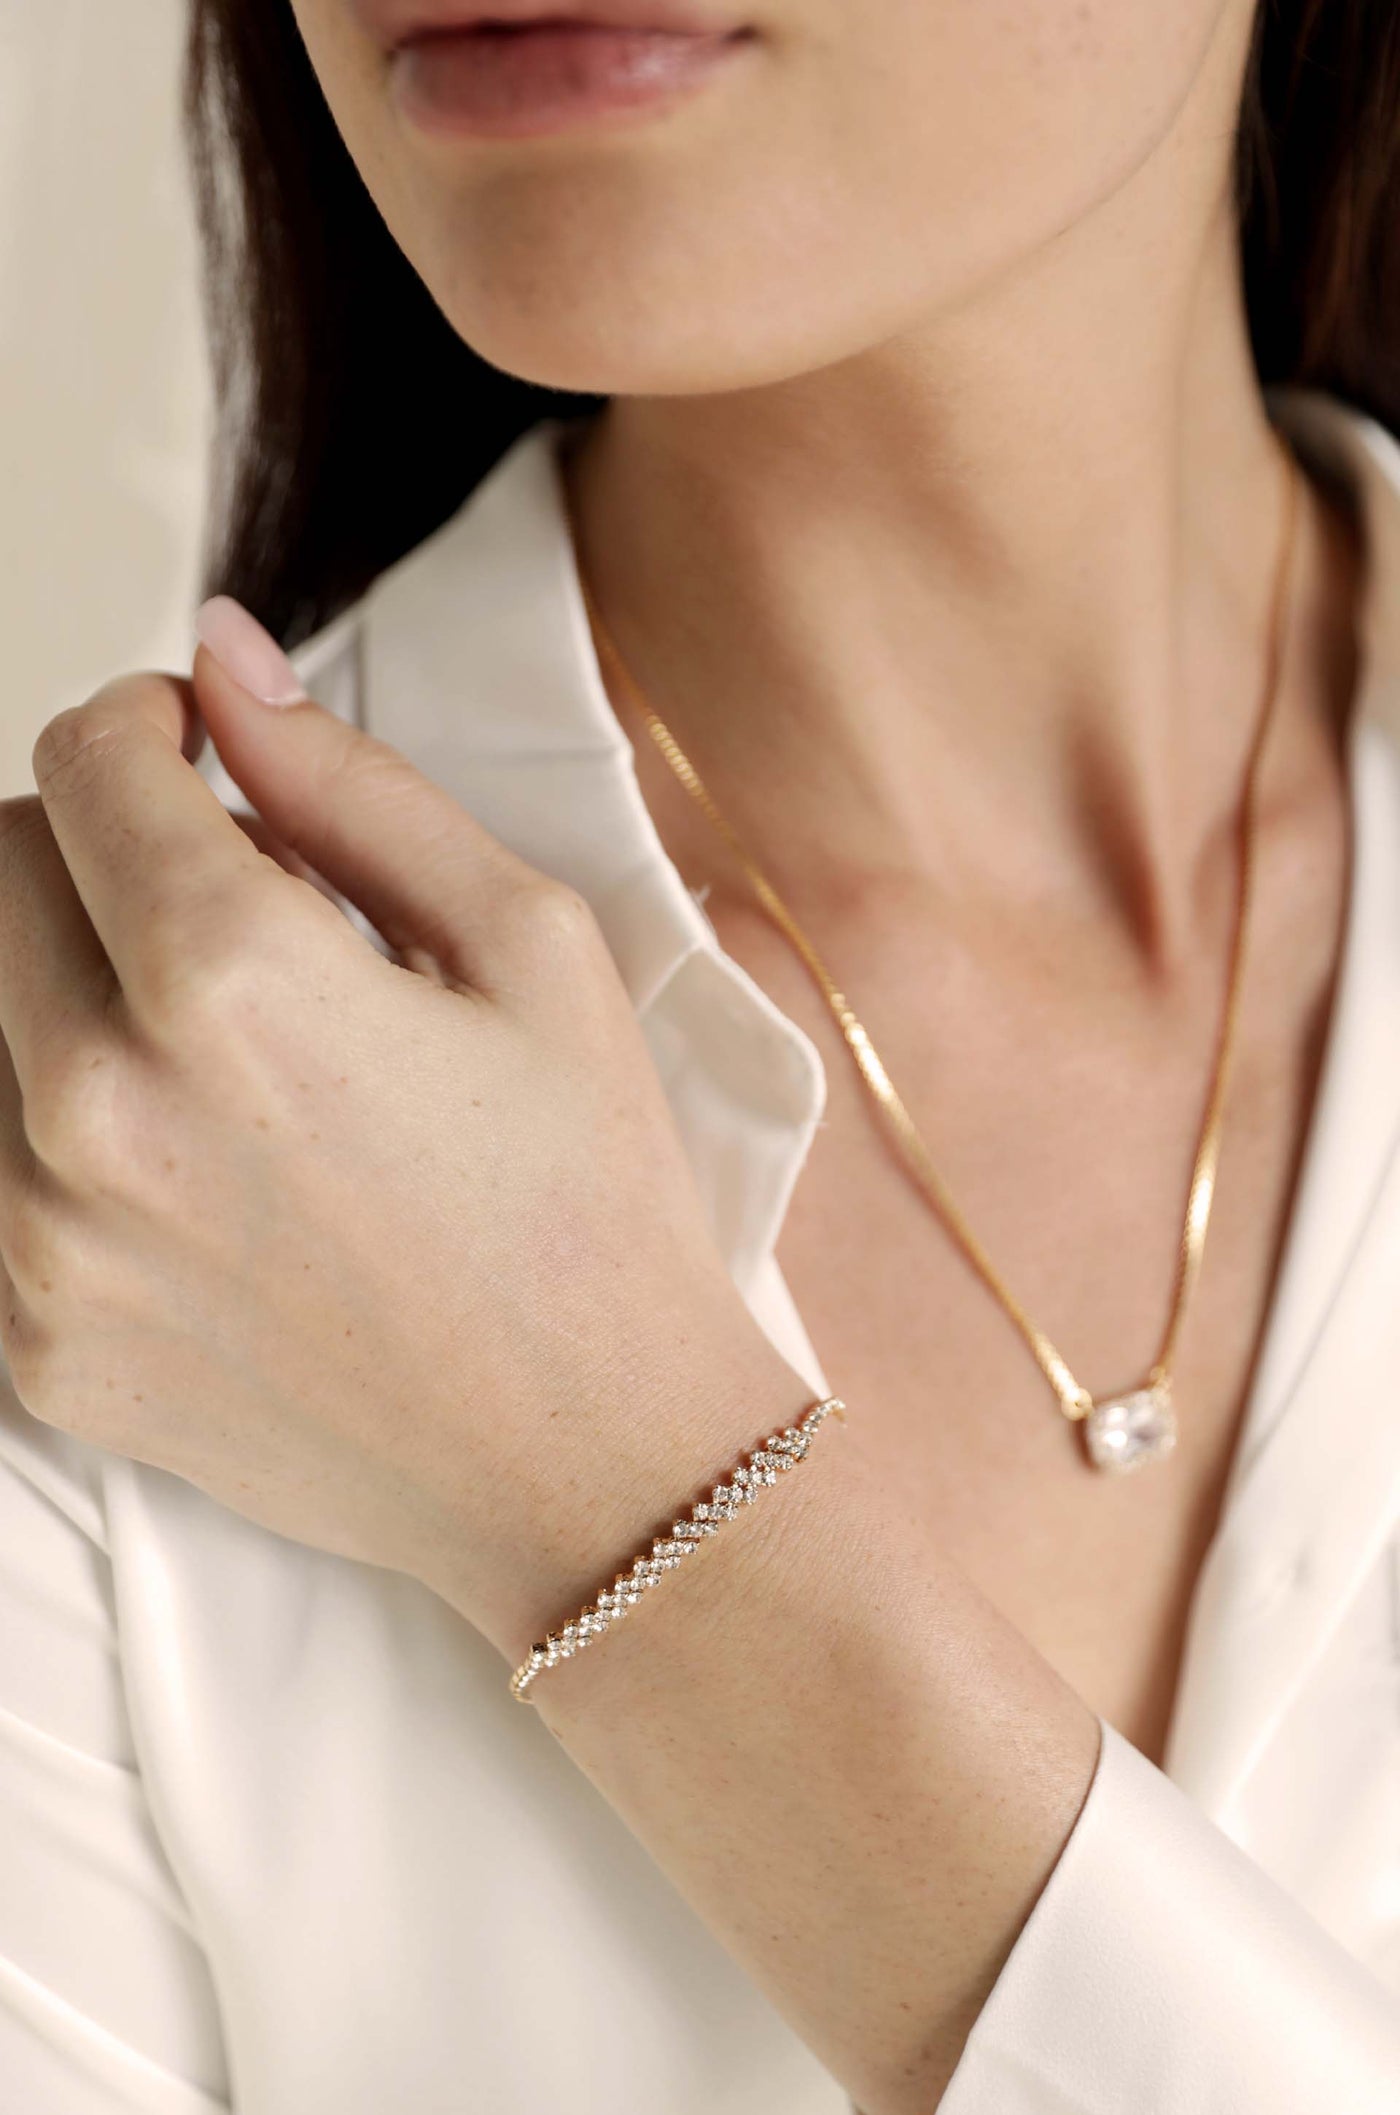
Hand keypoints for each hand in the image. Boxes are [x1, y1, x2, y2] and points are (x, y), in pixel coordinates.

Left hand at [0, 601, 802, 1661]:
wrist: (592, 1466)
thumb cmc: (587, 1200)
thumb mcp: (531, 946)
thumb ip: (353, 782)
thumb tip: (221, 655)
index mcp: (233, 984)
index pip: (86, 758)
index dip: (154, 726)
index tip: (213, 762)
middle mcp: (99, 1111)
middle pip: (0, 869)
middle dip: (104, 848)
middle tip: (239, 912)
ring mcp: (48, 1245)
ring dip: (82, 988)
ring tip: (231, 1056)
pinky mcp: (39, 1344)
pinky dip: (73, 1130)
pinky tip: (207, 1173)